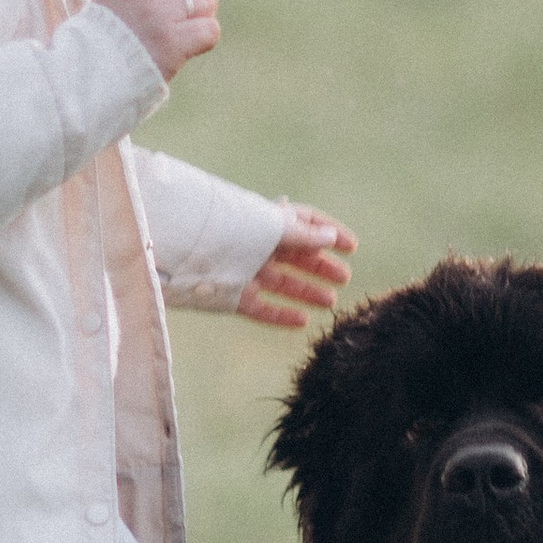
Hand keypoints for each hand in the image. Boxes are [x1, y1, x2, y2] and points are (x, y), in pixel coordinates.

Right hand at [99, 0, 219, 79]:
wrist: (89, 75)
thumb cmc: (107, 36)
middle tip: (195, 8)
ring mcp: (159, 16)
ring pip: (206, 0)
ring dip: (205, 14)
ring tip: (189, 28)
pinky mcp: (171, 44)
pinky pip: (210, 30)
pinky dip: (206, 37)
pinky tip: (192, 45)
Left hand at [237, 208, 358, 329]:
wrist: (190, 250)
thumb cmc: (234, 229)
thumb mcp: (275, 227)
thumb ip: (304, 235)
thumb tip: (330, 236)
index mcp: (268, 221)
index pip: (305, 224)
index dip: (330, 234)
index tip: (352, 248)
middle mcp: (258, 245)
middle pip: (296, 256)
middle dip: (321, 267)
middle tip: (344, 278)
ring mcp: (246, 271)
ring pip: (282, 284)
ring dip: (308, 292)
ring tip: (330, 302)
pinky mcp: (234, 297)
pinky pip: (262, 309)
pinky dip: (283, 316)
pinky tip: (303, 321)